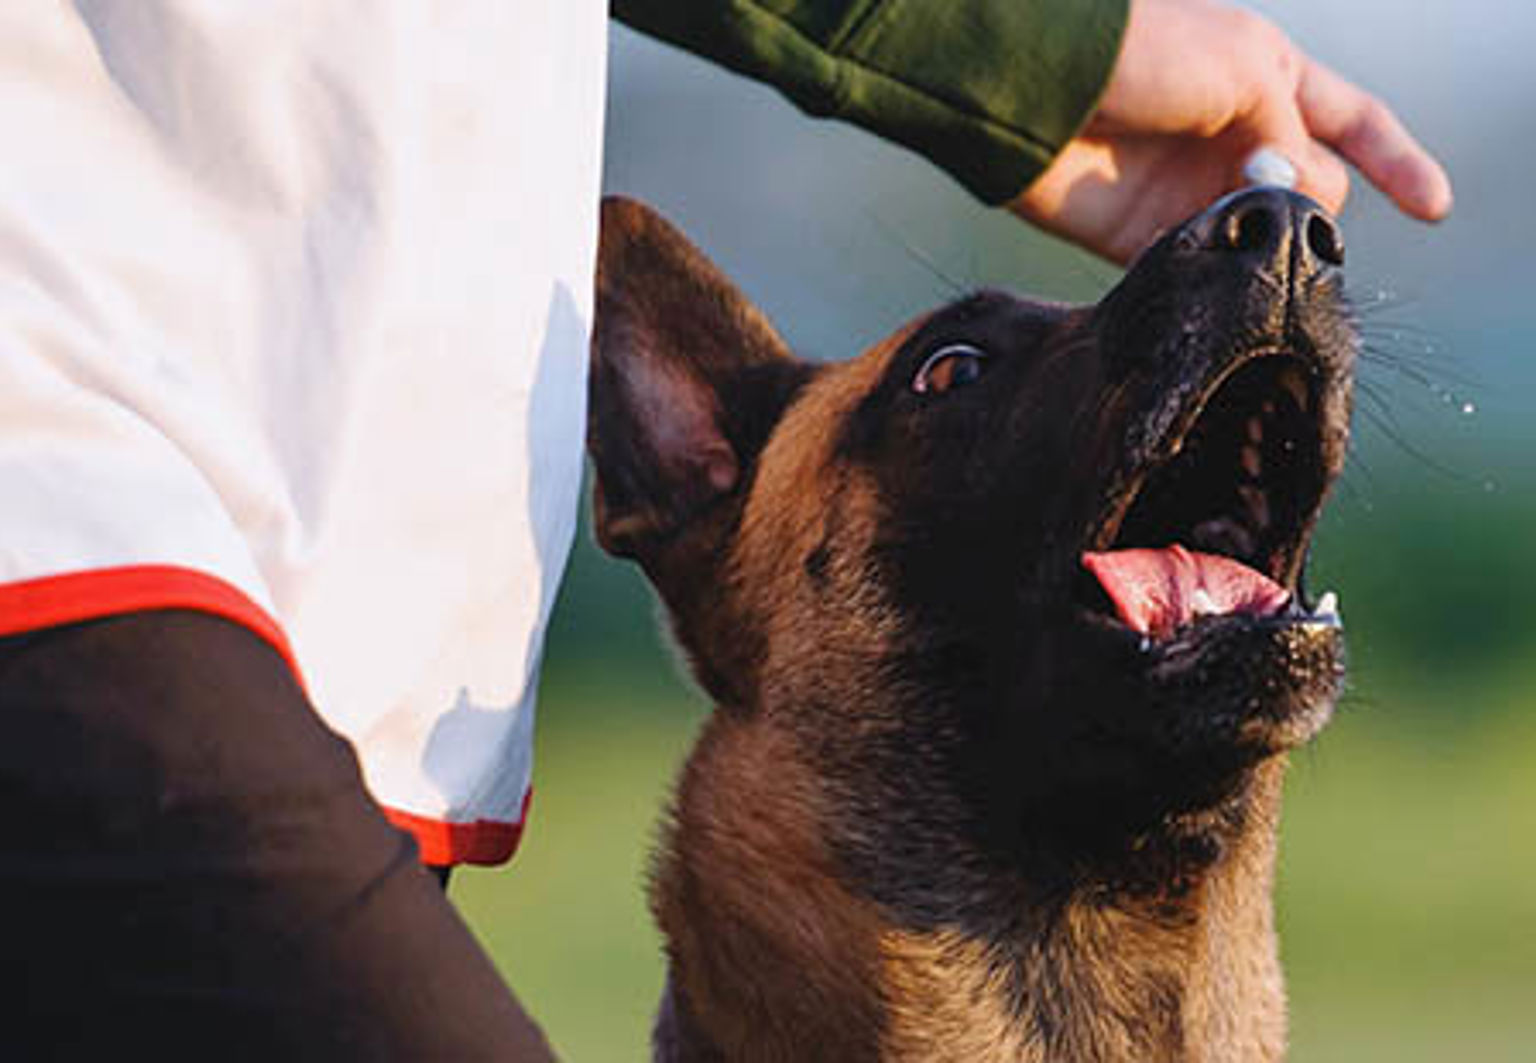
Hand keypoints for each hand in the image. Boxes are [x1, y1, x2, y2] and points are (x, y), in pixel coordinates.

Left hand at [1010, 0, 1453, 263]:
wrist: (1048, 89)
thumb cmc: (1150, 55)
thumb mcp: (1248, 75)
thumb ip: (1294, 142)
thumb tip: (1307, 206)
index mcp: (1273, 80)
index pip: (1355, 125)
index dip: (1398, 163)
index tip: (1437, 208)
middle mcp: (1238, 137)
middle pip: (1312, 190)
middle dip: (1313, 202)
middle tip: (1279, 195)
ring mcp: (1193, 188)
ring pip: (1260, 237)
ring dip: (1265, 242)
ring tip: (1239, 221)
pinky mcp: (1145, 234)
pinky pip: (1201, 264)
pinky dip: (1214, 269)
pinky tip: (1212, 260)